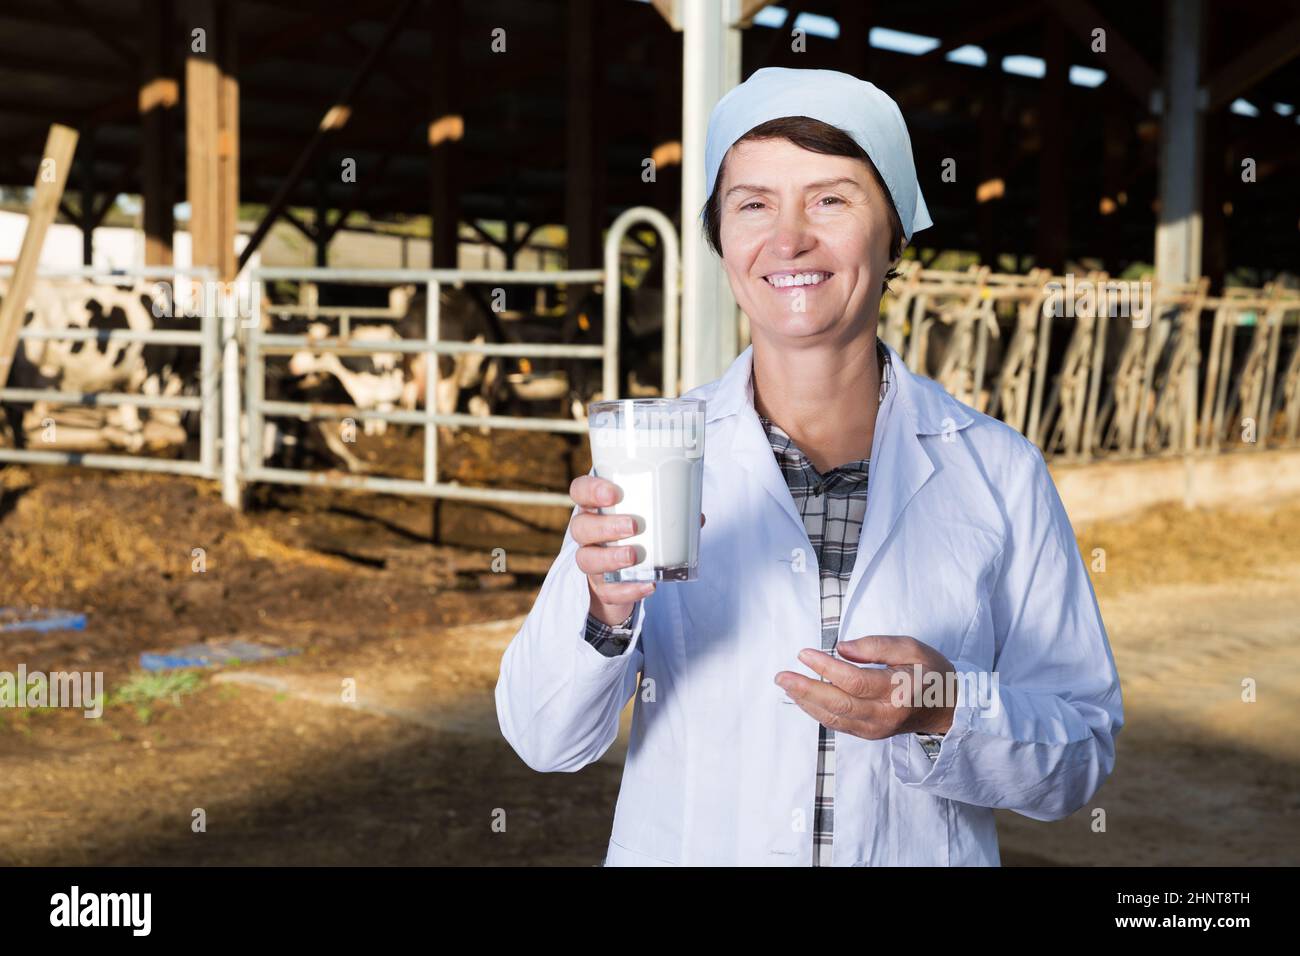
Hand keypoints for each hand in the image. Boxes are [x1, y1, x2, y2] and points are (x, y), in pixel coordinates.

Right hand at [568, 474, 705, 625]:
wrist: (624, 578)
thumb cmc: (637, 536)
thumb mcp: (648, 520)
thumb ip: (669, 515)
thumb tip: (698, 516)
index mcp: (596, 508)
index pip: (580, 491)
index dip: (591, 490)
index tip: (614, 494)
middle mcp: (587, 534)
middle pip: (581, 527)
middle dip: (605, 526)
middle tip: (633, 526)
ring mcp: (591, 561)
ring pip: (586, 559)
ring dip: (610, 557)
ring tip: (634, 555)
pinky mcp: (601, 587)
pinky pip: (608, 591)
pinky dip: (628, 590)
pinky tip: (648, 586)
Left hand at [774, 635, 955, 738]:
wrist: (948, 707)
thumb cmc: (931, 673)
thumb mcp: (912, 647)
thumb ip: (876, 646)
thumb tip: (841, 649)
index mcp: (899, 691)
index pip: (854, 681)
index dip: (826, 667)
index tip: (804, 653)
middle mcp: (886, 715)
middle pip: (838, 704)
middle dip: (805, 690)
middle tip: (782, 676)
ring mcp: (877, 729)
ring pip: (835, 718)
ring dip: (806, 702)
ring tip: (786, 684)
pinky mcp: (870, 734)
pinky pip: (838, 724)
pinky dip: (817, 711)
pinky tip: (804, 698)